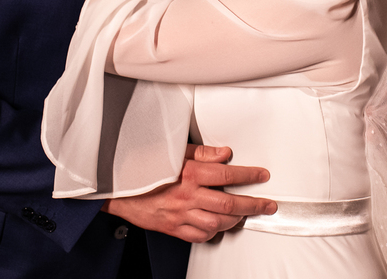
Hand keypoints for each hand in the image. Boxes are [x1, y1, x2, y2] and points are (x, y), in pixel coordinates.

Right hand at [101, 144, 275, 242]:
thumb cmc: (144, 168)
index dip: (249, 175)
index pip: (228, 174)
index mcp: (189, 174)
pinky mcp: (174, 228)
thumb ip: (202, 153)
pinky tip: (220, 225)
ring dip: (236, 219)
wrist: (118, 189)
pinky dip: (215, 231)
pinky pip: (201, 235)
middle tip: (268, 205)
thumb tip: (224, 153)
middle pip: (229, 202)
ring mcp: (181, 215)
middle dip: (254, 204)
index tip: (262, 175)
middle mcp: (187, 196)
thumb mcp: (173, 152)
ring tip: (246, 214)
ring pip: (218, 222)